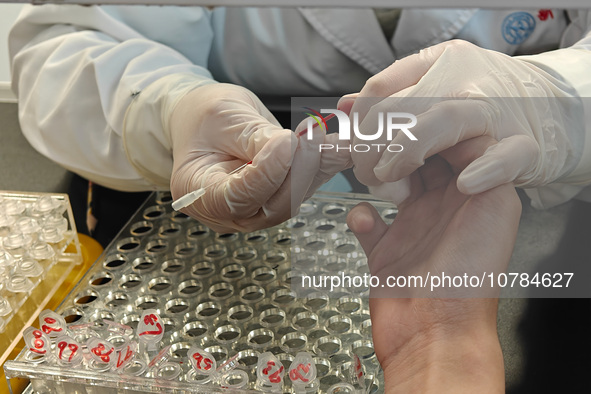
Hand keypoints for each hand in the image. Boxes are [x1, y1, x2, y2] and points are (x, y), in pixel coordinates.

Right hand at [169, 83, 349, 232]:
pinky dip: (321, 165)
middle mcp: (228, 212)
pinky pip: (303, 187)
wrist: (207, 119)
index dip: (267, 173)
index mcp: (200, 194)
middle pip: (273, 206)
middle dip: (299, 170)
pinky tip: (334, 144)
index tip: (286, 141)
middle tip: (313, 135)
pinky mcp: (278, 198)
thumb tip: (292, 147)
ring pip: (294, 199)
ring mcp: (255, 210)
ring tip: (324, 134)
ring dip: (315, 167)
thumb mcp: (223, 117)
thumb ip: (255, 138)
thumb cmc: (204, 117)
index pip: (238, 198)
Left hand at [344, 39, 580, 205]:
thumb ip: (387, 104)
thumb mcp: (429, 97)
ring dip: (409, 149)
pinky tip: (466, 184)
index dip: (359, 122)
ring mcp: (495, 113)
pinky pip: (509, 154)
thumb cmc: (477, 109)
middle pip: (403, 104)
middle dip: (373, 143)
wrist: (549, 109)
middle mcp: (465, 82)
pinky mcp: (525, 146)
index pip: (381, 87)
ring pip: (448, 118)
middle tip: (367, 172)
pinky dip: (487, 168)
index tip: (352, 145)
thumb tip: (344, 106)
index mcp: (438, 66)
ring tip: (392, 178)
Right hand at [347, 137, 520, 391]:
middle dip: (397, 145)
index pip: (450, 145)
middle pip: (417, 160)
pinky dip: (360, 215)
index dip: (429, 126)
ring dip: (375, 172)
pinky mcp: (386, 251)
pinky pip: (367, 222)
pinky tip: (363, 218)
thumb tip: (468, 128)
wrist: (435, 334)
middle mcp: (444, 209)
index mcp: (473, 196)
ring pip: (389, 184)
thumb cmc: (468, 280)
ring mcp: (413, 229)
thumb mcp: (494, 207)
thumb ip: (485, 163)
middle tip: (377, 132)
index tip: (408, 115)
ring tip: (366, 167)